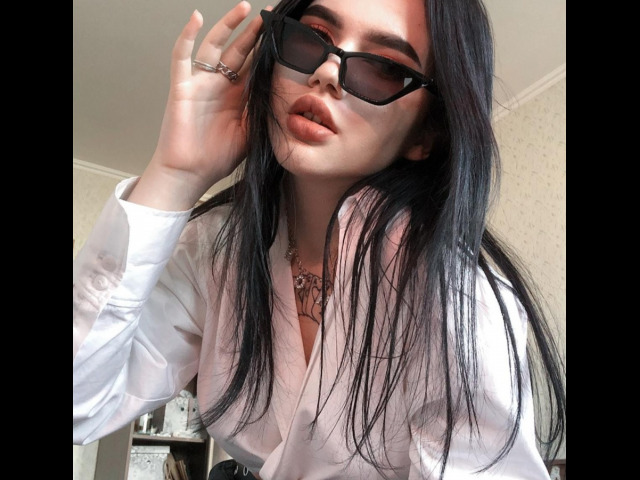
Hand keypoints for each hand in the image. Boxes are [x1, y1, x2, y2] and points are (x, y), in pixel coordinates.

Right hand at [129, 2, 266, 209]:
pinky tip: (196, 18)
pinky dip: (187, 36)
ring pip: (215, 47)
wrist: (191, 174)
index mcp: (237, 98)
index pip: (254, 67)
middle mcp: (220, 86)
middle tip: (270, 15)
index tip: (284, 35)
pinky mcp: (182, 87)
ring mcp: (201, 84)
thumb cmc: (217, 158)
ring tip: (244, 8)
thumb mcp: (250, 134)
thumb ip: (263, 114)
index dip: (267, 51)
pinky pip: (182, 57)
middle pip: (239, 51)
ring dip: (228, 26)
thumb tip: (285, 98)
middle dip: (254, 33)